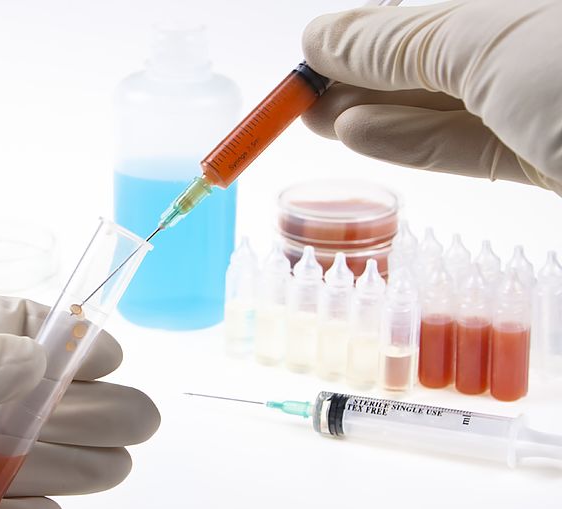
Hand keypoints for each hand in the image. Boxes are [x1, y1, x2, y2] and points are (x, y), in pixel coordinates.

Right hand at [301, 0, 561, 194]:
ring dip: (373, 114)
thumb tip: (324, 38)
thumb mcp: (487, 42)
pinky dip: (409, 143)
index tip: (311, 53)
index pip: (425, 15)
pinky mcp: (542, 160)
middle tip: (302, 97)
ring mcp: (539, 107)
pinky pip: (465, 147)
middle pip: (431, 60)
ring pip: (443, 107)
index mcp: (527, 3)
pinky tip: (357, 135)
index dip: (363, 33)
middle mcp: (533, 48)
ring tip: (317, 120)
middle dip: (360, 78)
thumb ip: (402, 42)